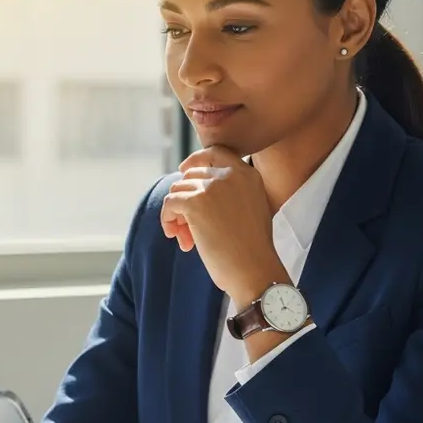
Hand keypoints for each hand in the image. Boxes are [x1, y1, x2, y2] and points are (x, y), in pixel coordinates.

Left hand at [161, 146, 288, 305]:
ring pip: (177, 189)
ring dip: (177, 214)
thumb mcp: (250, 209)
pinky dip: (167, 220)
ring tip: (187, 238)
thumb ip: (229, 194)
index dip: (196, 160)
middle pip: (191, 175)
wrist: (254, 270)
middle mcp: (231, 174)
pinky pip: (169, 203)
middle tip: (188, 228)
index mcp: (248, 174)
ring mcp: (212, 187)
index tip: (184, 171)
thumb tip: (189, 189)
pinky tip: (177, 237)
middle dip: (186, 199)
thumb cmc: (252, 250)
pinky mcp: (195, 202)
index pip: (216, 151)